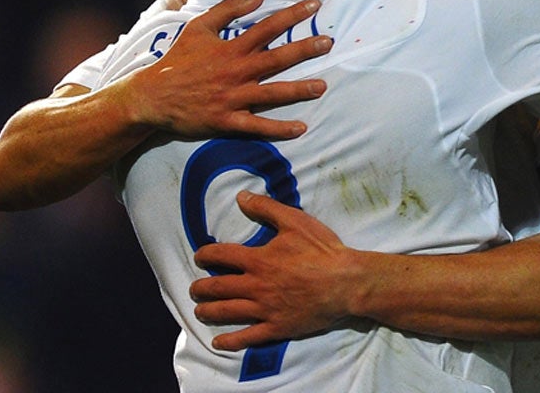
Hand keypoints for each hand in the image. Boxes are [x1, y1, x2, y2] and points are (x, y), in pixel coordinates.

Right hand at [118, 0, 331, 138]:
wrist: (153, 96)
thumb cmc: (177, 59)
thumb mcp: (199, 27)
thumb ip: (228, 10)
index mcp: (231, 48)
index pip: (267, 27)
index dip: (292, 14)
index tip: (314, 5)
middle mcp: (236, 71)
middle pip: (277, 58)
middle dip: (305, 49)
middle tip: (328, 43)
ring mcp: (233, 97)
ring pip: (272, 93)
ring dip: (299, 90)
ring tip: (322, 86)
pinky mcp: (227, 120)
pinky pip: (257, 125)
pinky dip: (278, 129)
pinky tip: (300, 128)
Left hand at [191, 191, 356, 349]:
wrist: (345, 282)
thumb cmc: (322, 250)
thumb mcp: (295, 221)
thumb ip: (266, 208)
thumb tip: (240, 197)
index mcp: (258, 260)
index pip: (222, 256)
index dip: (206, 255)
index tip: (199, 257)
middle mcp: (256, 286)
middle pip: (219, 287)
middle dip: (201, 288)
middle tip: (194, 289)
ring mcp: (265, 309)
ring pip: (228, 312)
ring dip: (209, 311)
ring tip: (199, 311)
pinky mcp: (278, 327)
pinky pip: (249, 336)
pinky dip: (231, 340)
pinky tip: (218, 342)